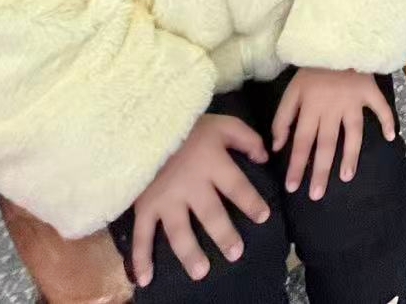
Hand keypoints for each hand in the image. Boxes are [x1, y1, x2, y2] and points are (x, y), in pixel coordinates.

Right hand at [129, 114, 270, 286]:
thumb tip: (265, 158)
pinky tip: (145, 279)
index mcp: (212, 164)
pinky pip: (141, 235)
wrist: (145, 127)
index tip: (263, 217)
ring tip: (201, 271)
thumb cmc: (189, 128)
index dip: (251, 202)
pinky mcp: (144, 206)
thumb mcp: (223, 125)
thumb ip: (247, 139)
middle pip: (210, 214)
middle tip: (236, 253)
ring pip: (179, 230)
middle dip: (224, 234)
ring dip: (189, 252)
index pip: (237, 186)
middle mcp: (190, 185)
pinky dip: (141, 258)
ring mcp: (165, 198)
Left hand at [271, 69, 394, 201]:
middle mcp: (331, 109)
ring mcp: (353, 101)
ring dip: (351, 155)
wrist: (334, 41)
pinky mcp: (369, 92)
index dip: (296, 165)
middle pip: (326, 144)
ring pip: (352, 133)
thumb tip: (278, 147)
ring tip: (347, 176)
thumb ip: (282, 119)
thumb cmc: (311, 69)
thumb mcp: (291, 91)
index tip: (292, 187)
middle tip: (317, 194)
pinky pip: (381, 107)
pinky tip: (391, 136)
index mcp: (310, 108)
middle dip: (320, 171)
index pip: (301, 142)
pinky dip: (387, 120)